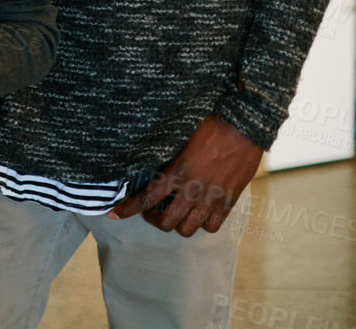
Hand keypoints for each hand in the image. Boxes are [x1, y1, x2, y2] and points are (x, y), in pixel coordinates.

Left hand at [109, 116, 261, 236]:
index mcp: (176, 173)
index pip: (146, 199)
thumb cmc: (208, 125)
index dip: (127, 209)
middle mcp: (192, 190)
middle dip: (154, 219)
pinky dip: (202, 224)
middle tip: (152, 212)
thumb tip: (147, 161)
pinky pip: (212, 227)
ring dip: (177, 224)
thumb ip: (164, 155)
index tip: (113, 215)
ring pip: (187, 229)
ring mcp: (212, 199)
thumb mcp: (178, 138)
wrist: (243, 126)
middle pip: (165, 222)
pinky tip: (198, 214)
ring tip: (175, 214)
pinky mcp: (229, 202)